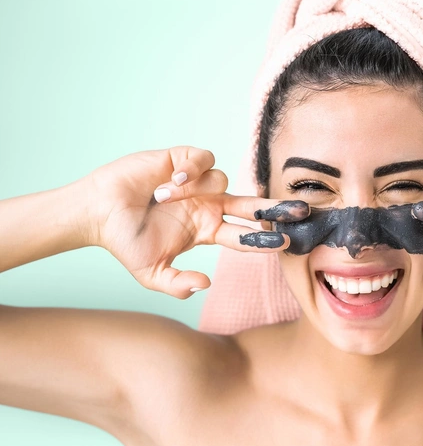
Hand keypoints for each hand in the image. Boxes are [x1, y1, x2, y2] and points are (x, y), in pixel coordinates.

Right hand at [78, 146, 308, 298]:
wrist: (98, 213)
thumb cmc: (125, 242)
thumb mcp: (152, 273)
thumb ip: (178, 285)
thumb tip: (206, 285)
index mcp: (208, 230)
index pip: (245, 236)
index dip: (264, 239)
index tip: (285, 243)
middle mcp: (209, 205)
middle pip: (252, 206)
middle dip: (276, 208)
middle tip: (301, 211)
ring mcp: (198, 183)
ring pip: (223, 181)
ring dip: (195, 191)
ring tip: (163, 197)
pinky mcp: (183, 160)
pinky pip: (204, 160)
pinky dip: (192, 170)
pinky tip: (170, 181)